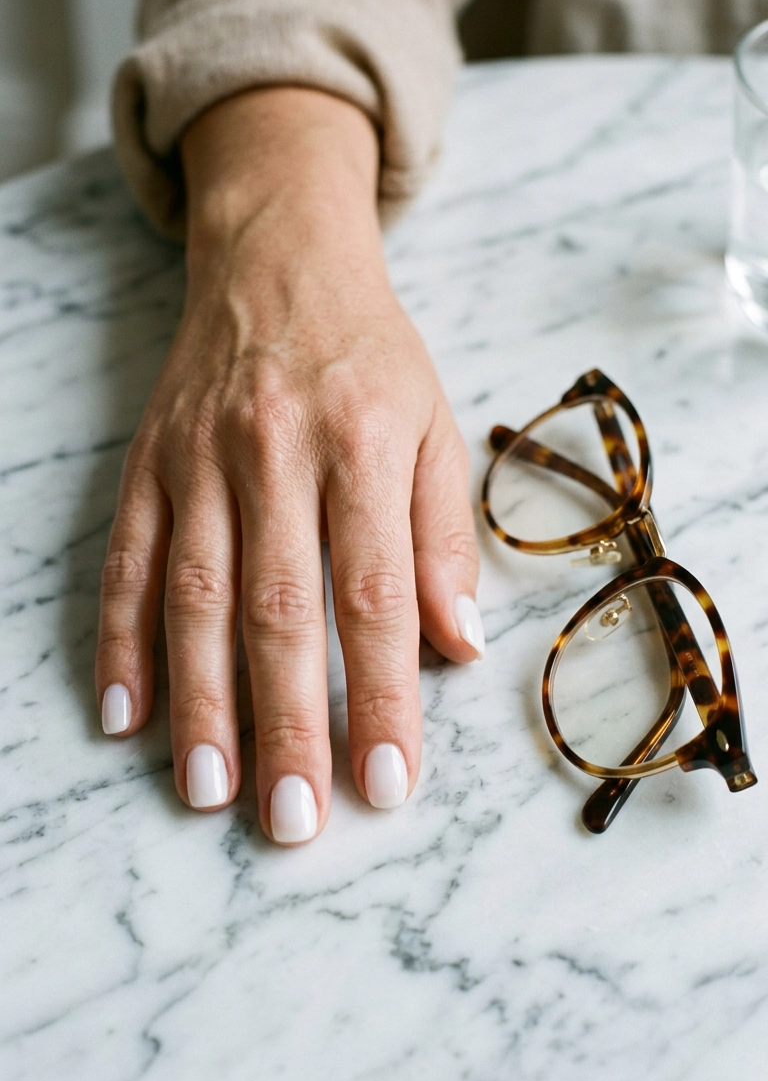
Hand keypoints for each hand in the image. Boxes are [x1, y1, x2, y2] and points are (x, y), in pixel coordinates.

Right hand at [96, 87, 483, 842]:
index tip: (387, 782)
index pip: (373, 591)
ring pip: (195, 595)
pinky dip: (121, 639)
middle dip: (286, 722)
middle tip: (293, 820)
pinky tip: (125, 713)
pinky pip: (126, 559)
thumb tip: (456, 646)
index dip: (379, 693)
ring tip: (207, 792)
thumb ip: (442, 537)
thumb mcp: (434, 426)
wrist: (276, 260)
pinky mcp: (147, 465)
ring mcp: (198, 459)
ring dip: (200, 700)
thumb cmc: (369, 357)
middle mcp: (274, 451)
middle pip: (279, 607)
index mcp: (362, 442)